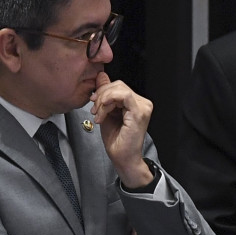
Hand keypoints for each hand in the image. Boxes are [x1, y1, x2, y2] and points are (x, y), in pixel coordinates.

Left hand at [90, 72, 154, 188]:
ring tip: (99, 115)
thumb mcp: (106, 112)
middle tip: (94, 109)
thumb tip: (101, 76)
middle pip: (119, 85)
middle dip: (101, 94)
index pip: (118, 86)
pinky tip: (103, 112)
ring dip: (103, 100)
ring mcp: (143, 107)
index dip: (103, 90)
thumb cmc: (117, 141)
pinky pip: (123, 95)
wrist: (122, 159)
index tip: (92, 102)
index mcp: (135, 103)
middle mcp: (142, 103)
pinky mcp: (140, 112)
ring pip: (119, 89)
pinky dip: (109, 101)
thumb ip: (105, 94)